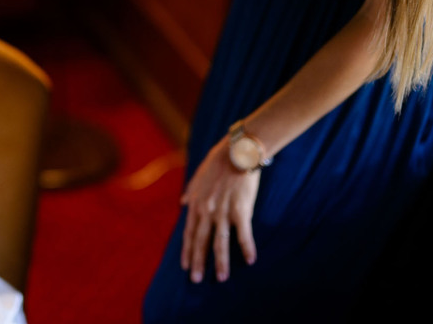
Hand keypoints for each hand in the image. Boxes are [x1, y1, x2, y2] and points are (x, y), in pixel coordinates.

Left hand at [180, 137, 259, 283]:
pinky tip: (250, 260)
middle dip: (198, 262)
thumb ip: (190, 191)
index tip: (184, 266)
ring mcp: (223, 212)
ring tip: (221, 278)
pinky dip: (247, 248)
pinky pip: (243, 234)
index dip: (186, 250)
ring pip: (220, 242)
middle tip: (195, 280)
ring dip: (220, 262)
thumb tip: (181, 202)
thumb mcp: (198, 176)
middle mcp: (207, 211)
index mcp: (196, 203)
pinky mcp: (240, 210)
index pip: (188, 232)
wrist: (236, 152)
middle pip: (201, 241)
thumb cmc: (217, 162)